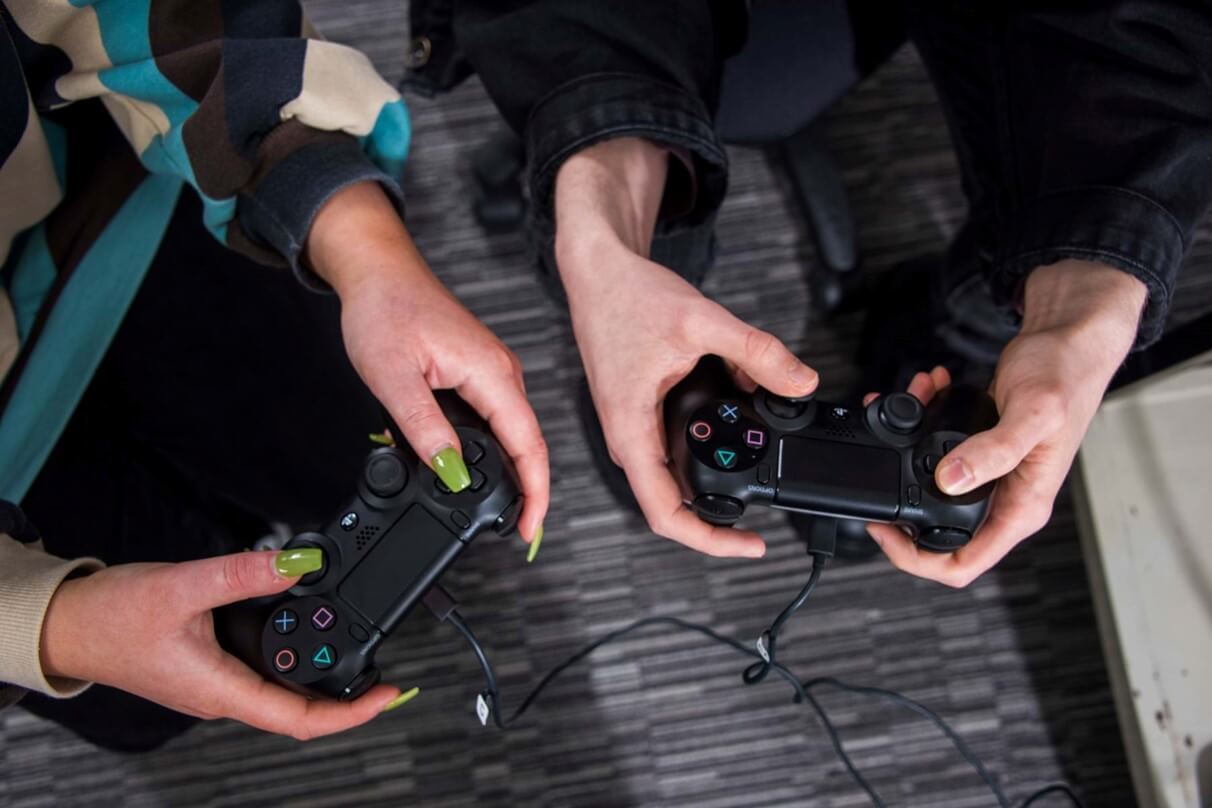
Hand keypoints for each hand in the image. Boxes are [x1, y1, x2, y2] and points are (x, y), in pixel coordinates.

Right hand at [39, 550, 413, 738]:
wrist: (68, 625)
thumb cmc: (111, 617)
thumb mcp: (181, 586)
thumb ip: (241, 574)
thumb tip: (297, 562)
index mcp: (221, 690)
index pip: (299, 719)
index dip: (350, 713)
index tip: (389, 695)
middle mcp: (223, 695)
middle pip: (298, 710)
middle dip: (346, 695)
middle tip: (385, 671)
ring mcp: (216, 684)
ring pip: (281, 690)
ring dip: (319, 676)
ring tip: (360, 649)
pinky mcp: (210, 666)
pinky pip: (262, 672)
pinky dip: (291, 656)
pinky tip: (305, 631)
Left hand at [307, 182, 547, 548]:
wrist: (378, 271)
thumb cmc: (385, 309)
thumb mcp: (393, 376)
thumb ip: (423, 428)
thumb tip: (449, 473)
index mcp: (491, 373)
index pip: (529, 444)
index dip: (535, 492)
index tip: (528, 529)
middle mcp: (502, 372)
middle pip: (527, 443)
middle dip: (523, 490)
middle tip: (506, 530)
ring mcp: (492, 372)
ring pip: (510, 433)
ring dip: (503, 472)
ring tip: (487, 508)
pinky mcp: (478, 373)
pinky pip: (494, 419)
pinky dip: (487, 450)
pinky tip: (465, 468)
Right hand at [554, 139, 817, 557]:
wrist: (597, 270)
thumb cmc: (627, 296)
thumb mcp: (702, 321)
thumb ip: (756, 353)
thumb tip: (801, 382)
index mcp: (629, 429)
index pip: (663, 513)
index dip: (709, 540)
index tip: (750, 546)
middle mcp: (626, 437)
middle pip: (670, 503)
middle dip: (718, 515)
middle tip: (762, 525)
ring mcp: (631, 427)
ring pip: (673, 475)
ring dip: (714, 477)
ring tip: (757, 466)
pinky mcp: (639, 412)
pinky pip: (672, 447)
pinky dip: (710, 440)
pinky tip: (739, 421)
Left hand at [867, 260, 1147, 585]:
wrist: (1072, 342)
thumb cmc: (1067, 376)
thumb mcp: (1032, 414)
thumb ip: (994, 452)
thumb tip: (949, 482)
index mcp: (1023, 506)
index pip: (964, 563)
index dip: (914, 559)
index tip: (884, 530)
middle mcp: (1005, 498)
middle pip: (937, 532)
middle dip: (900, 498)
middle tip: (878, 467)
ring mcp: (989, 476)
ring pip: (931, 484)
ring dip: (907, 448)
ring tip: (904, 406)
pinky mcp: (977, 450)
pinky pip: (935, 450)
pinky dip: (922, 419)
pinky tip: (925, 391)